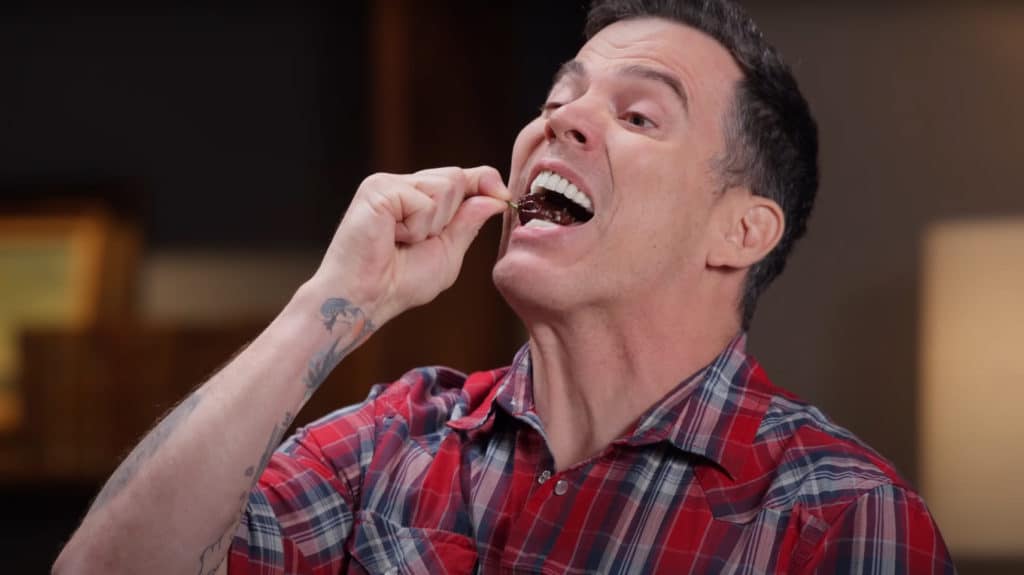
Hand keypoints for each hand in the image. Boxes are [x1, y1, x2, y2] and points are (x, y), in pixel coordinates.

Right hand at [311, 166, 509, 325]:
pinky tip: (391, 237)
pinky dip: (415, 227)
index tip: (504, 196)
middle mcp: (404, 185)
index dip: (486, 183)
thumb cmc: (400, 282)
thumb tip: (497, 197)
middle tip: (419, 242)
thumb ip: (469, 222)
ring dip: (433, 224)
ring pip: (446, 185)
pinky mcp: (378, 188)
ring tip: (403, 240)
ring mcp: (389, 183)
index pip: (463, 177)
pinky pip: (424, 200)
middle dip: (452, 217)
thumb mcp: (448, 252)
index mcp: (420, 198)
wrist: (366, 298)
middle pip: (458, 177)